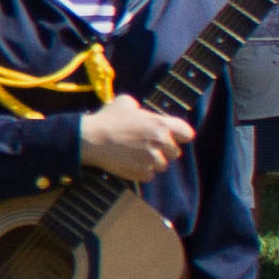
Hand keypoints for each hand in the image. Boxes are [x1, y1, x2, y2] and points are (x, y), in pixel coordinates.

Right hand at [78, 98, 196, 182]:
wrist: (90, 139)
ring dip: (152, 163)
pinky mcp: (142, 172)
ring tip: (136, 157)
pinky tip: (129, 164)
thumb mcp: (123, 102)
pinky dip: (141, 172)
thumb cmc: (106, 119)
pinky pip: (148, 175)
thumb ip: (137, 106)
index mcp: (161, 124)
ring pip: (162, 166)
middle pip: (175, 153)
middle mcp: (161, 142)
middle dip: (163, 151)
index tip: (169, 137)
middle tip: (147, 148)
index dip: (179, 136)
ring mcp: (152, 159)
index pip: (187, 134)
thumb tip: (137, 109)